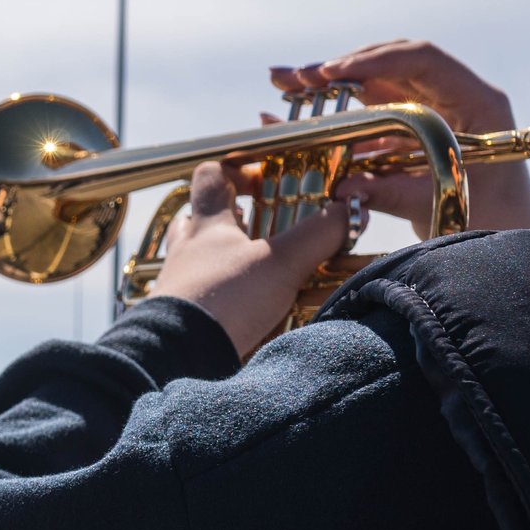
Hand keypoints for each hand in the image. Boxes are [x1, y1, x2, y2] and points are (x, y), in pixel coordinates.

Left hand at [151, 162, 352, 361]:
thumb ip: (317, 235)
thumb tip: (350, 212)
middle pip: (199, 219)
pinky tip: (248, 309)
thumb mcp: (280, 263)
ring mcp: (179, 286)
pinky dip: (224, 298)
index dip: (237, 170)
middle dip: (232, 220)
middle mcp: (186, 251)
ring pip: (199, 260)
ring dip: (227, 261)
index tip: (264, 181)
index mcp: (206, 225)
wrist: (179, 359)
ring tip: (260, 272)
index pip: (211, 176)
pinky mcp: (181, 319)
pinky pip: (202, 298)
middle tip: (263, 229)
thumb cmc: (224, 300)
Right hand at [272, 41, 529, 234]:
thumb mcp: (439, 204)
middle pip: (393, 66)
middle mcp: (454, 97)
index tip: (331, 73)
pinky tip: (304, 116)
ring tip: (286, 84)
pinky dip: (341, 116)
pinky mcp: (415, 131)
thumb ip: (390, 193)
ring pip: (379, 87)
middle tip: (295, 76)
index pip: (423, 60)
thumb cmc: (490, 219)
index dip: (375, 61)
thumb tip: (339, 188)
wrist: (507, 233)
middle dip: (341, 69)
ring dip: (333, 87)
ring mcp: (434, 111)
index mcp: (476, 102)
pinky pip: (375, 116)